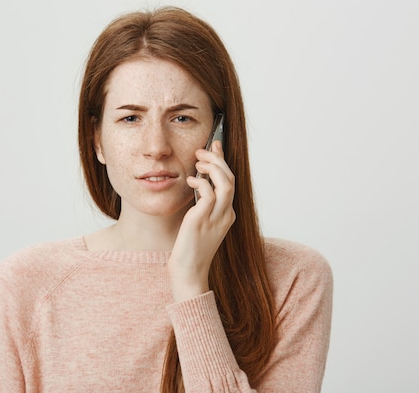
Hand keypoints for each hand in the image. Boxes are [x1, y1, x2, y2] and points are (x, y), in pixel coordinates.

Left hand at [168, 140, 235, 301]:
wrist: (188, 272)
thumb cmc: (190, 248)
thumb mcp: (199, 222)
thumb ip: (201, 204)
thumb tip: (197, 182)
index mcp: (227, 215)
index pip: (230, 181)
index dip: (223, 161)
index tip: (214, 145)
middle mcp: (226, 215)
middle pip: (231, 178)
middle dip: (217, 160)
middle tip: (202, 151)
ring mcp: (216, 218)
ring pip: (225, 183)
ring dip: (212, 168)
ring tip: (198, 163)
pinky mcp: (202, 220)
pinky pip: (208, 194)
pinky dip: (200, 183)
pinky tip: (190, 181)